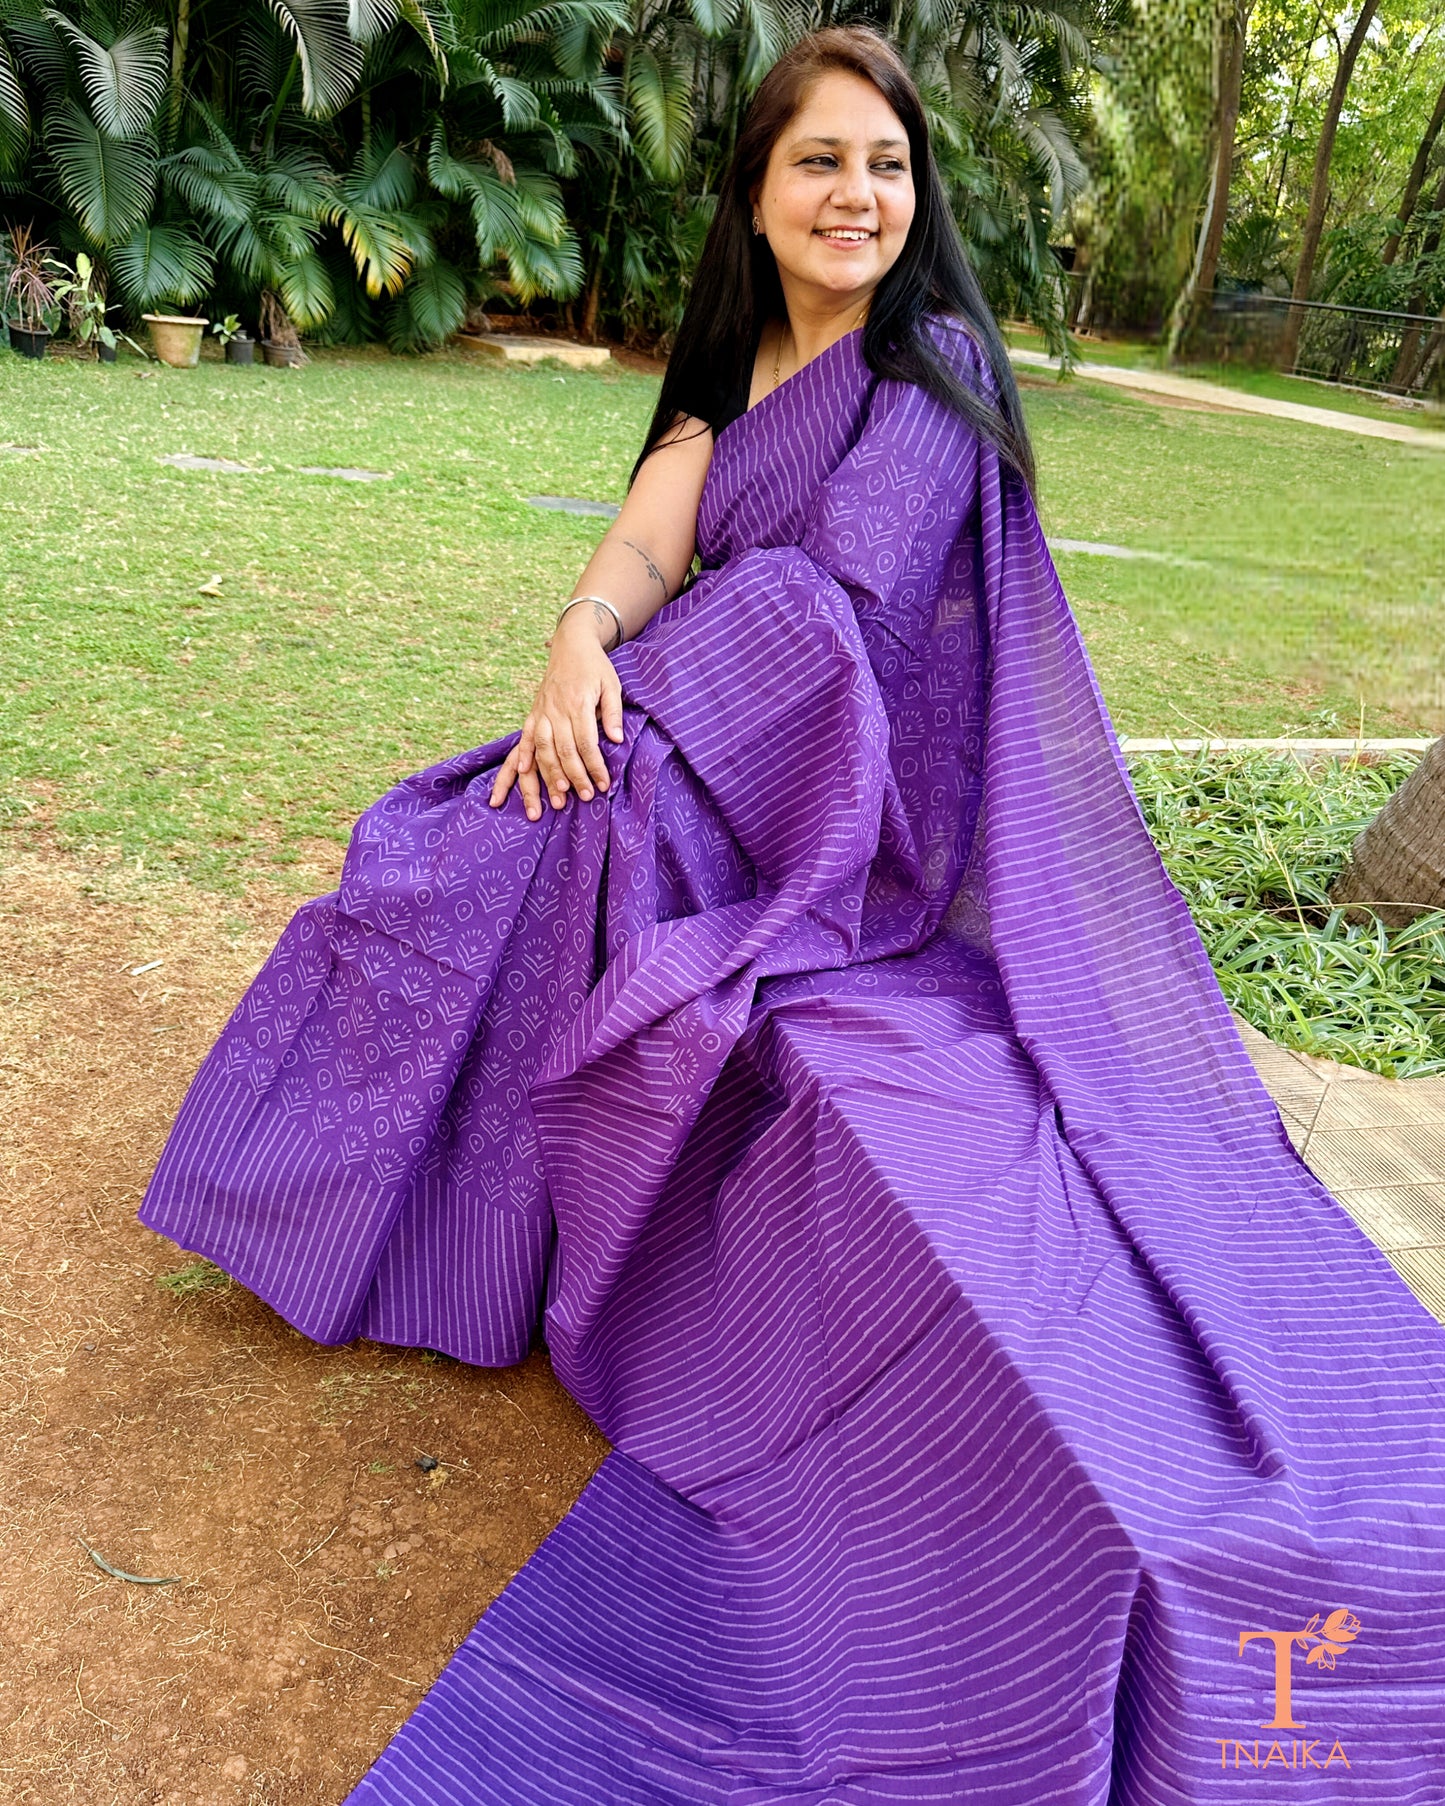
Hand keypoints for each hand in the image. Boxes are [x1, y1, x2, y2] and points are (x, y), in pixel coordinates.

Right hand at [488, 606, 624, 819]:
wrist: (571, 644)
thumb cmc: (595, 666)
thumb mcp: (612, 684)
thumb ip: (612, 713)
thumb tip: (617, 740)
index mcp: (578, 703)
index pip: (586, 743)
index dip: (594, 766)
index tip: (603, 784)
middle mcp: (556, 710)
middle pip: (563, 751)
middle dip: (575, 777)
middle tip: (586, 797)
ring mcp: (542, 712)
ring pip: (542, 749)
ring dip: (549, 775)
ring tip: (559, 797)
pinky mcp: (533, 712)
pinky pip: (524, 737)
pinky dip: (523, 756)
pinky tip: (524, 773)